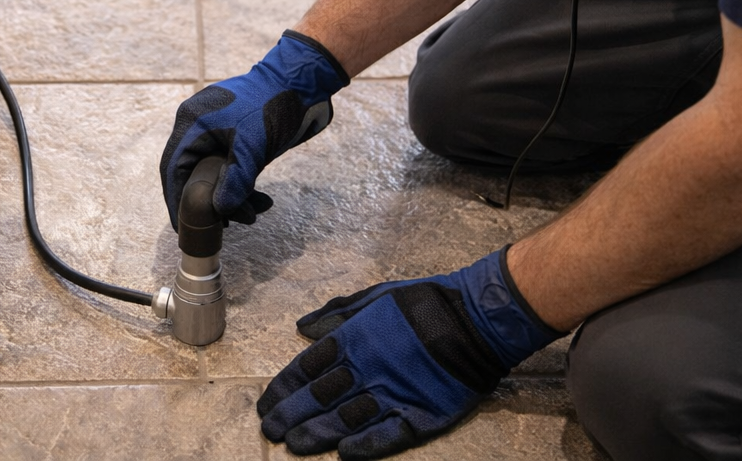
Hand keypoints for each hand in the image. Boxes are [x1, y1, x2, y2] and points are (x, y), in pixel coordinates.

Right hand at [159, 30, 347, 227]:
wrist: (302, 81)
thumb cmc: (273, 105)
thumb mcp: (252, 146)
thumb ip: (234, 180)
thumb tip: (220, 211)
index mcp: (193, 122)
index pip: (174, 167)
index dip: (175, 198)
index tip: (181, 225)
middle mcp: (200, 126)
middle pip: (192, 172)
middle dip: (207, 201)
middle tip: (222, 225)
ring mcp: (219, 131)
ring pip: (215, 173)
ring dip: (231, 196)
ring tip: (252, 213)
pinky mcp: (237, 137)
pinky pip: (231, 167)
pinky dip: (242, 185)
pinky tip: (260, 200)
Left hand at [257, 249, 562, 459]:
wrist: (474, 320)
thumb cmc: (424, 303)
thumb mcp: (376, 297)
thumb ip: (338, 313)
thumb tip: (303, 327)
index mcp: (354, 340)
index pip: (307, 367)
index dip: (284, 386)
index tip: (266, 402)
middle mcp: (366, 369)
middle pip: (319, 395)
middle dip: (291, 413)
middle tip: (269, 429)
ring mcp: (392, 394)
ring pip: (345, 419)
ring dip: (317, 433)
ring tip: (293, 444)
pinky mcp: (419, 415)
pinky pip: (386, 435)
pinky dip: (364, 446)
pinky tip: (343, 454)